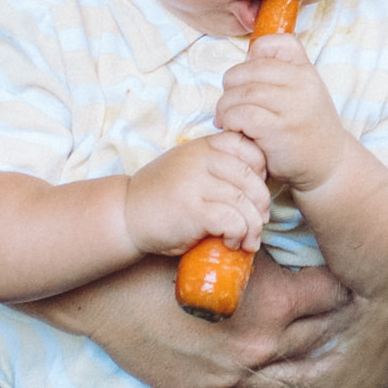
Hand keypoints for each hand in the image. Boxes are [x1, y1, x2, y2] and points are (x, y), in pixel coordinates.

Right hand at [29, 251, 355, 387]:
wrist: (102, 289)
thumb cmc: (163, 254)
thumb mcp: (225, 242)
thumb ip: (271, 249)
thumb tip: (313, 238)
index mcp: (273, 304)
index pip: (334, 295)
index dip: (356, 287)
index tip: (375, 284)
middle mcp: (260, 347)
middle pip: (321, 338)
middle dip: (349, 327)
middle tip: (375, 322)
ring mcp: (229, 379)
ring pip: (291, 385)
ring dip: (322, 376)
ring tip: (350, 371)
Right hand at [119, 132, 270, 256]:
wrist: (125, 215)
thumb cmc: (161, 196)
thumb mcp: (188, 168)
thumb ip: (217, 166)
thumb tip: (259, 188)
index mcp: (204, 146)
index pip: (249, 147)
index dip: (261, 171)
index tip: (253, 191)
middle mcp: (201, 159)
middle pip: (252, 178)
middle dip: (262, 205)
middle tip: (258, 222)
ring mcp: (196, 183)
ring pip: (245, 202)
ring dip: (253, 226)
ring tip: (247, 239)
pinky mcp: (193, 209)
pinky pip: (232, 220)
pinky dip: (238, 235)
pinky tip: (230, 241)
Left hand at [214, 43, 351, 193]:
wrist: (330, 165)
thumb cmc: (307, 129)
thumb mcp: (304, 93)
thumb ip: (280, 73)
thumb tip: (246, 59)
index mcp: (306, 70)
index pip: (272, 43)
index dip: (252, 57)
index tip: (249, 80)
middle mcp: (302, 83)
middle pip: (246, 70)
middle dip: (229, 88)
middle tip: (229, 105)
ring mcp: (291, 106)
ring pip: (239, 93)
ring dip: (225, 108)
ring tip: (229, 120)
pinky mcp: (278, 130)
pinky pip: (241, 114)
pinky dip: (230, 121)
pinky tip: (235, 130)